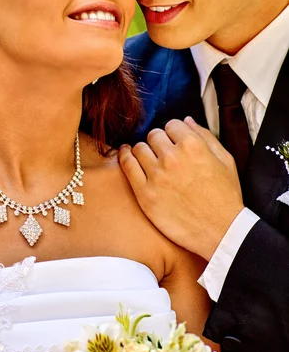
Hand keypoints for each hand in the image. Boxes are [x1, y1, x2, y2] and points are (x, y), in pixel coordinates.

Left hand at [119, 117, 243, 259]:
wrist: (221, 231)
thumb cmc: (225, 197)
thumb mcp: (225, 161)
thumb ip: (206, 136)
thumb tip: (187, 120)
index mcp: (193, 145)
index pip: (172, 124)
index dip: (174, 133)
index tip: (174, 141)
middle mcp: (172, 157)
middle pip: (153, 135)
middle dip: (158, 142)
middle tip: (162, 153)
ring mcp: (156, 175)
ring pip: (138, 148)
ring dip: (144, 151)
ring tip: (149, 159)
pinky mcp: (145, 193)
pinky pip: (127, 165)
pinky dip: (125, 157)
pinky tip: (126, 155)